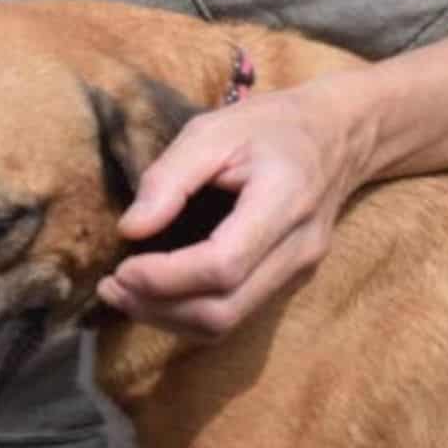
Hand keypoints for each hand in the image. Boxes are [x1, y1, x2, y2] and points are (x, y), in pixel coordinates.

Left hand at [95, 80, 368, 338]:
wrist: (338, 135)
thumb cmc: (270, 126)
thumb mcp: (213, 130)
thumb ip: (169, 178)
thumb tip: (130, 229)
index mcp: (283, 202)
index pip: (223, 265)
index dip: (165, 278)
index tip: (120, 269)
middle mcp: (298, 249)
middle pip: (224, 308)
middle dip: (158, 307)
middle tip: (109, 287)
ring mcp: (298, 271)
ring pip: (229, 321)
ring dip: (168, 317)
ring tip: (122, 293)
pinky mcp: (289, 280)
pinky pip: (237, 313)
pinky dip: (189, 312)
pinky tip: (155, 292)